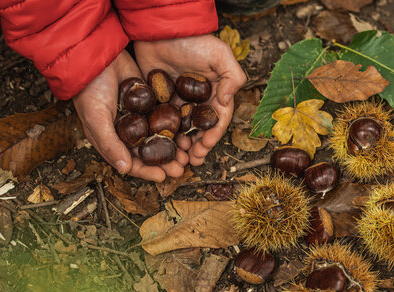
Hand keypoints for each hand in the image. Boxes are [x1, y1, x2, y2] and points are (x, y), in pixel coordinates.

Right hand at [72, 50, 187, 181]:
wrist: (97, 58)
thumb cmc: (89, 90)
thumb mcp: (96, 119)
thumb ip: (110, 144)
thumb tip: (124, 170)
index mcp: (112, 140)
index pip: (132, 162)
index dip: (147, 171)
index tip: (163, 177)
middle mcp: (129, 132)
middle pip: (151, 152)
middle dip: (166, 162)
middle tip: (182, 167)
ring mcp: (142, 117)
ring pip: (162, 137)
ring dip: (175, 146)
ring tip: (188, 152)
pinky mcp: (152, 102)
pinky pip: (167, 117)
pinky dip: (177, 125)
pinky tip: (189, 131)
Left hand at [134, 35, 246, 165]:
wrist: (160, 29)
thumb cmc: (193, 40)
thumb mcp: (220, 55)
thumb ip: (233, 78)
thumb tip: (228, 102)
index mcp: (216, 93)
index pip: (217, 121)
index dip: (212, 136)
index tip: (204, 148)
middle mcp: (198, 101)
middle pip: (199, 130)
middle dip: (197, 148)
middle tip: (191, 161)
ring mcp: (179, 102)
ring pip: (181, 130)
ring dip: (181, 147)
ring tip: (177, 159)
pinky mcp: (160, 100)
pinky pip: (162, 122)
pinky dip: (163, 136)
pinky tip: (161, 146)